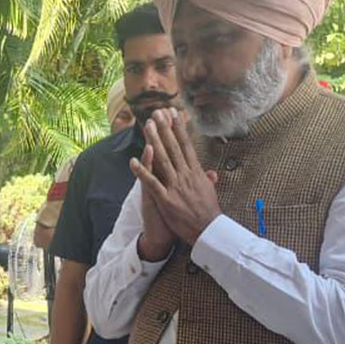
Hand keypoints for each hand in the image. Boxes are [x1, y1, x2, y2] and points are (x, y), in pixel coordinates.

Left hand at [132, 109, 219, 245]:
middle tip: (158, 112)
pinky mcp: (166, 199)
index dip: (180, 128)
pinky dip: (142, 172)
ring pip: (163, 160)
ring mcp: (175, 187)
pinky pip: (151, 183)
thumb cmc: (208, 212)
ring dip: (154, 141)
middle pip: (174, 147)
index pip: (187, 145)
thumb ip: (207, 181)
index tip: (175, 113)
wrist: (208, 231)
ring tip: (148, 126)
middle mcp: (186, 175)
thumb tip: (211, 173)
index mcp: (196, 172)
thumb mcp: (210, 193)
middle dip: (166, 128)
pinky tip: (133, 161)